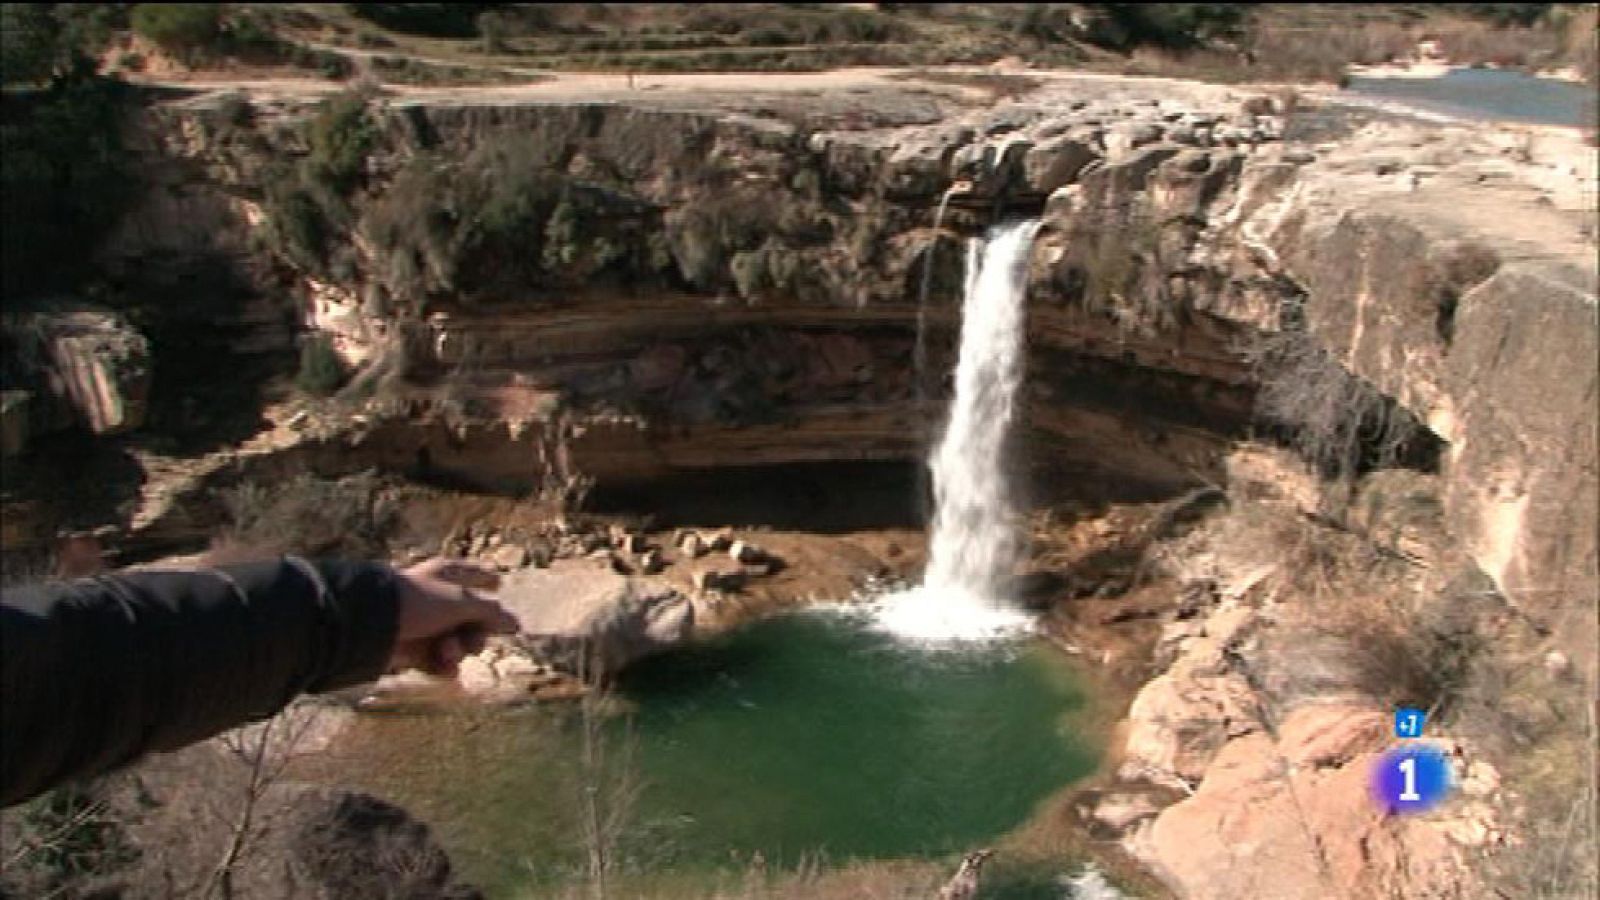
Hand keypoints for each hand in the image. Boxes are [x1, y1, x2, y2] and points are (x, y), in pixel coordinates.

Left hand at [390, 558, 518, 677]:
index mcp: (447, 576)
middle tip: (472, 641)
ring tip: (445, 653)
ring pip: (457, 643)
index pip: (474, 574)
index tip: (498, 585)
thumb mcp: (462, 603)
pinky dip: (442, 667)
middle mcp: (437, 599)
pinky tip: (444, 670)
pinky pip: (438, 661)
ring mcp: (425, 625)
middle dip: (476, 635)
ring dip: (457, 651)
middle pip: (473, 619)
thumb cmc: (418, 602)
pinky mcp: (413, 649)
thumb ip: (491, 613)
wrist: (372, 624)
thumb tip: (515, 624)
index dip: (487, 580)